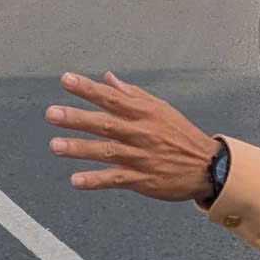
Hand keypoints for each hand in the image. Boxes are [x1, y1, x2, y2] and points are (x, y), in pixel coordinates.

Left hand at [46, 72, 221, 200]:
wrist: (207, 167)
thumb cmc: (180, 134)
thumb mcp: (161, 109)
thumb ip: (132, 94)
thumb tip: (108, 78)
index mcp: (144, 113)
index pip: (111, 98)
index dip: (88, 89)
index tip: (66, 80)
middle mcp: (141, 133)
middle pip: (105, 123)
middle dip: (77, 118)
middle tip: (52, 114)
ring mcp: (141, 157)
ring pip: (107, 151)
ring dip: (80, 149)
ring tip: (55, 146)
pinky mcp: (143, 180)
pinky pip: (116, 179)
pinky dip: (96, 180)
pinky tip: (76, 180)